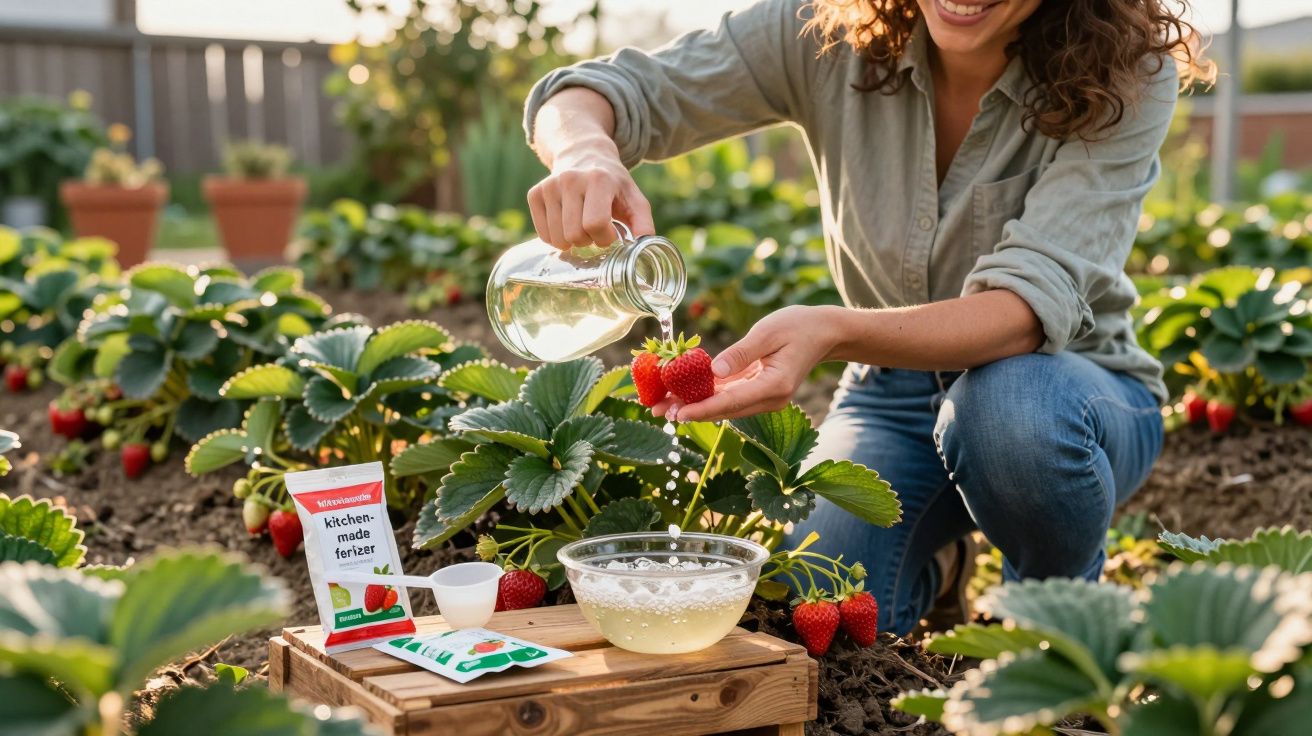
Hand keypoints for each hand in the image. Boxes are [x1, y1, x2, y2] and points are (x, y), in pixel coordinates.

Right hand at [527, 146, 654, 248]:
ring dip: (572, 241)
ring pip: (557, 239)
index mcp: (599, 179)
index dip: (605, 237)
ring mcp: (549, 186)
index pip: (595, 224)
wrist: (583, 154)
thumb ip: (643, 222)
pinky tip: (566, 223)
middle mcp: (570, 179)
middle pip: (575, 234)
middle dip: (588, 240)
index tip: (611, 232)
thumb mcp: (634, 198)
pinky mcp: (534, 193)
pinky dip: (556, 238)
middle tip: (595, 229)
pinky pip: (543, 235)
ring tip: (581, 225)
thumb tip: (645, 244)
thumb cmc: (613, 183)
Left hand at [653, 305, 840, 421]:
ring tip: (661, 404)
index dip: (703, 409)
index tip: (679, 413)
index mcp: (774, 385)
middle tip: (656, 410)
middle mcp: (769, 398)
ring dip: (693, 405)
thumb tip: (714, 370)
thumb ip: (741, 352)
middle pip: (723, 409)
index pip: (732, 402)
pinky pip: (728, 396)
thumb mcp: (769, 332)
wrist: (823, 332)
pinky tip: (681, 393)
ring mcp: (763, 398)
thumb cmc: (798, 326)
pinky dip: (705, 395)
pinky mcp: (757, 391)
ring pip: (723, 406)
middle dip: (689, 410)